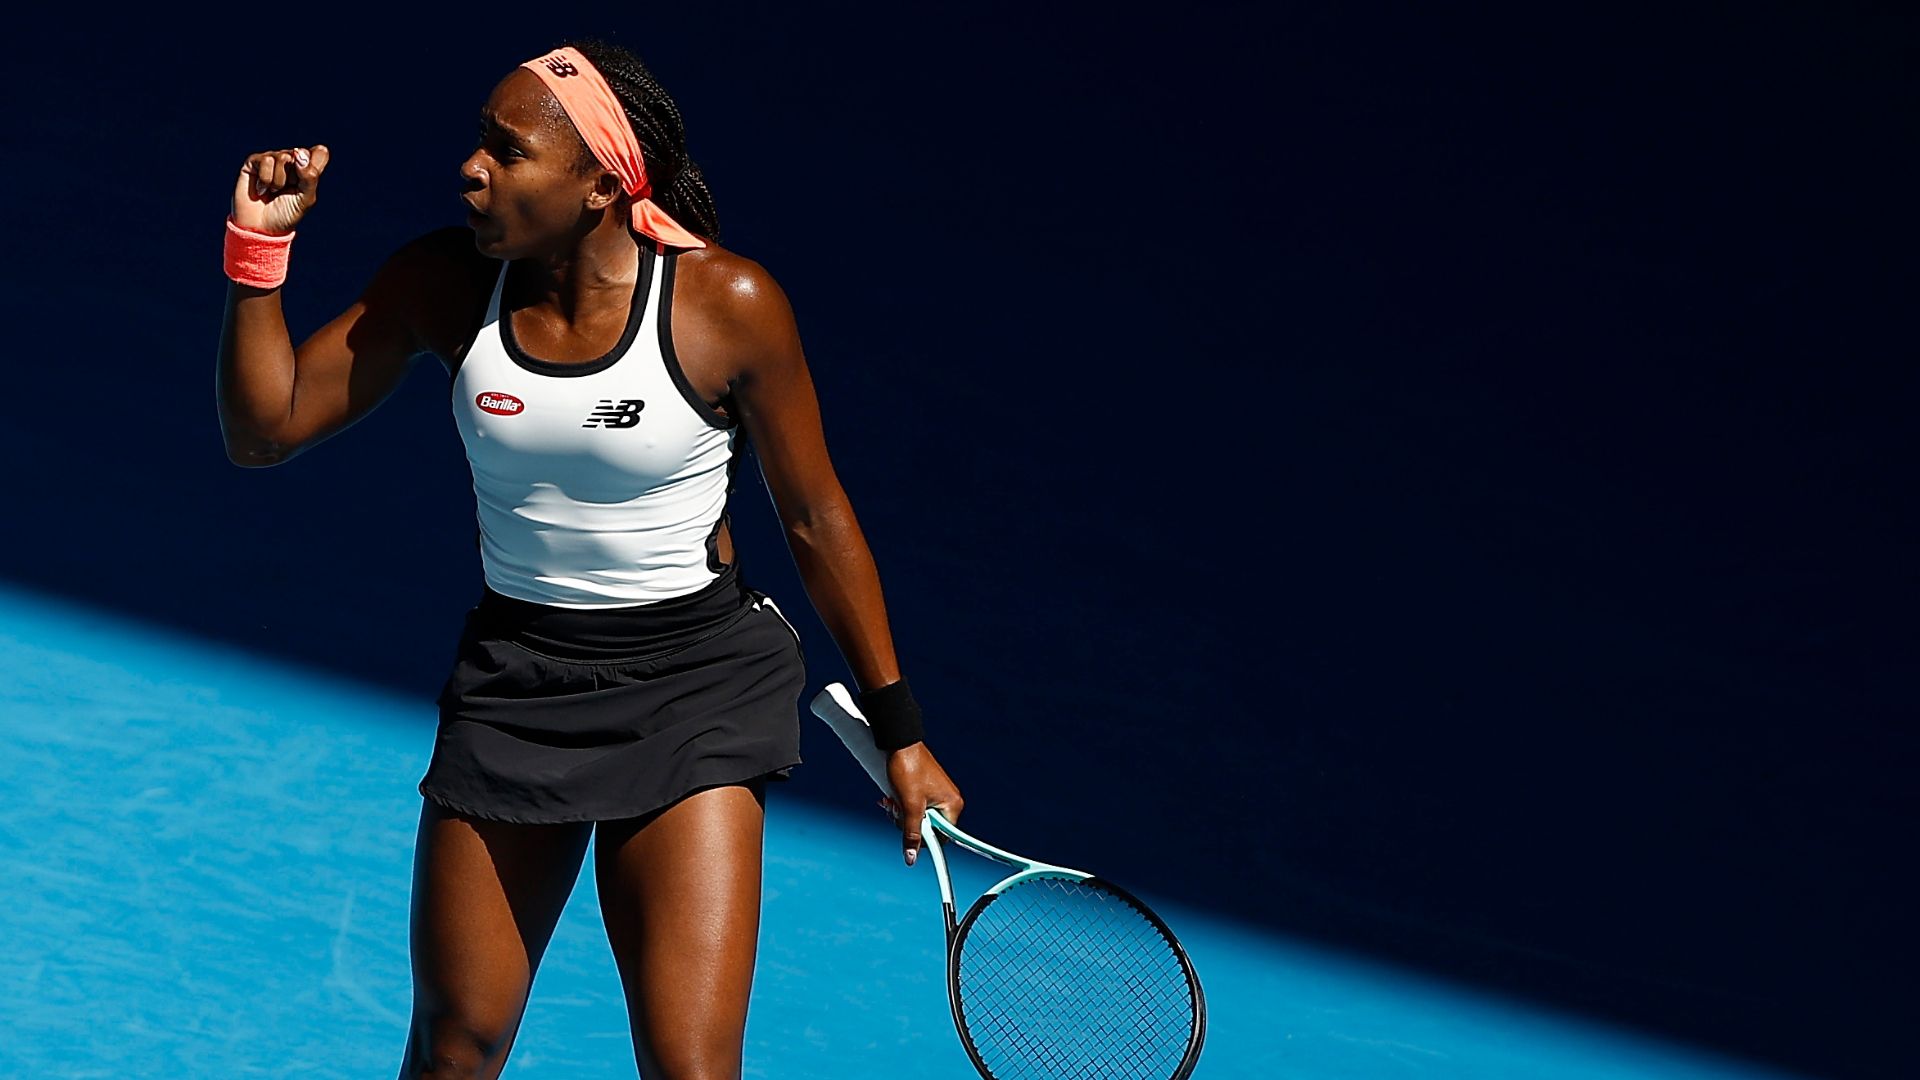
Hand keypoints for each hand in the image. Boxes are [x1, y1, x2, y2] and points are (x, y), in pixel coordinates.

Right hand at [230, 145, 329, 234]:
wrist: (261, 228)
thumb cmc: (286, 214)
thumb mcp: (306, 199)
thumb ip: (309, 176)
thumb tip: (299, 153)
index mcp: (307, 169)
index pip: (320, 152)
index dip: (315, 164)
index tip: (306, 181)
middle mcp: (290, 160)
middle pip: (301, 153)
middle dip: (295, 177)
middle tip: (287, 190)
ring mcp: (272, 159)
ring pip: (283, 157)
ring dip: (279, 181)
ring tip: (273, 191)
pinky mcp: (254, 162)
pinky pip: (266, 160)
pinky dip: (266, 179)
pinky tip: (262, 189)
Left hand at [880, 743, 962, 866]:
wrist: (899, 742)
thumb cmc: (908, 769)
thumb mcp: (909, 806)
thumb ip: (911, 833)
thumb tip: (911, 859)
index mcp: (952, 805)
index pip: (942, 838)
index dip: (924, 840)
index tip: (907, 836)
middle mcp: (949, 801)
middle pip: (928, 828)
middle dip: (907, 823)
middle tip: (895, 811)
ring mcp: (937, 794)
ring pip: (918, 817)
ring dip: (901, 814)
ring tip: (891, 801)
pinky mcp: (926, 789)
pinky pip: (915, 806)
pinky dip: (902, 805)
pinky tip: (891, 798)